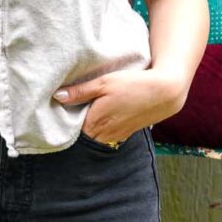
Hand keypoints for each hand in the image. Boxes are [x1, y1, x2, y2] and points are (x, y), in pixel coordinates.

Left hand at [52, 64, 188, 144]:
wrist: (164, 92)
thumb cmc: (132, 85)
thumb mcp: (103, 83)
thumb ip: (79, 92)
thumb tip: (57, 96)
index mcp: (95, 123)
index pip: (71, 132)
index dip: (64, 123)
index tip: (59, 113)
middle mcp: (104, 135)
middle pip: (82, 137)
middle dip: (74, 128)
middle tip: (68, 113)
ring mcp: (116, 136)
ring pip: (95, 138)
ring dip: (88, 129)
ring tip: (84, 114)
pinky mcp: (126, 134)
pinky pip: (107, 137)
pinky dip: (101, 130)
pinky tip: (101, 117)